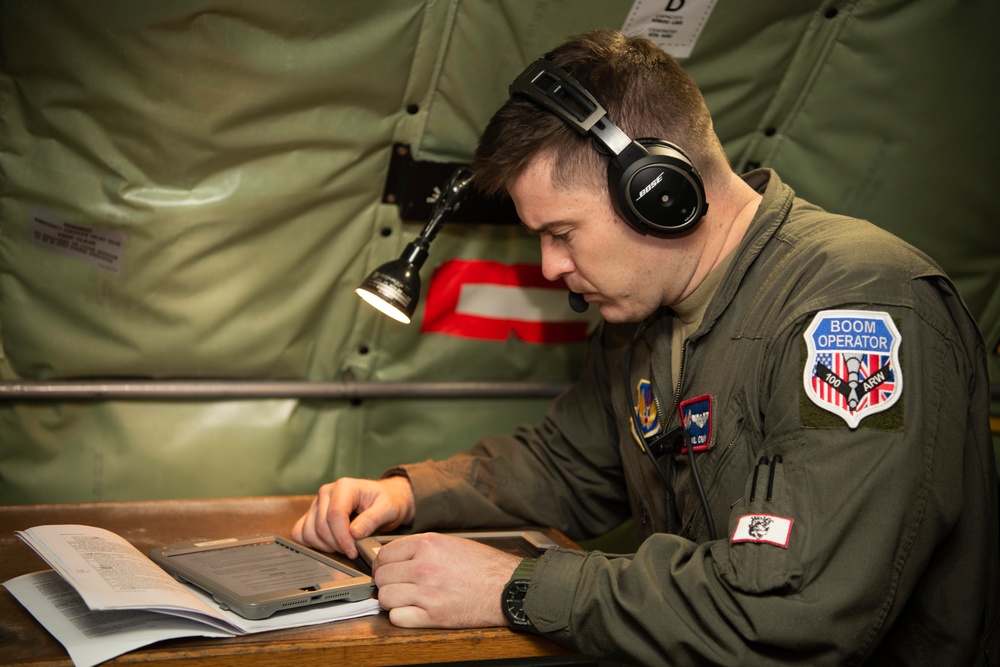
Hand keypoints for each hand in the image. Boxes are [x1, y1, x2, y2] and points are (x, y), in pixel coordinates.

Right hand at [292, 476, 414, 557]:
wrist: (385, 498)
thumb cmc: (386, 501)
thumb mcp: (387, 508)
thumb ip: (372, 519)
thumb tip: (354, 533)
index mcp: (344, 486)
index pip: (334, 515)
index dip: (342, 537)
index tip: (353, 551)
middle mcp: (326, 492)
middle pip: (320, 526)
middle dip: (336, 544)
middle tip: (352, 551)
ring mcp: (317, 503)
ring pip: (308, 532)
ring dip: (325, 546)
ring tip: (344, 547)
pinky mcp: (312, 515)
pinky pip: (301, 532)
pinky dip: (313, 544)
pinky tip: (330, 546)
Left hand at [372, 533, 520, 627]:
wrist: (507, 587)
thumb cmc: (484, 566)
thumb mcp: (451, 543)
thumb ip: (423, 548)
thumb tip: (398, 556)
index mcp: (428, 544)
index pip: (385, 554)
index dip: (383, 564)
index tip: (387, 569)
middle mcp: (424, 567)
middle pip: (382, 576)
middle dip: (386, 582)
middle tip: (396, 585)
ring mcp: (428, 592)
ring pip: (386, 598)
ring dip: (391, 600)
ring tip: (404, 598)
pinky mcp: (434, 616)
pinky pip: (398, 618)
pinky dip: (401, 616)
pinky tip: (412, 611)